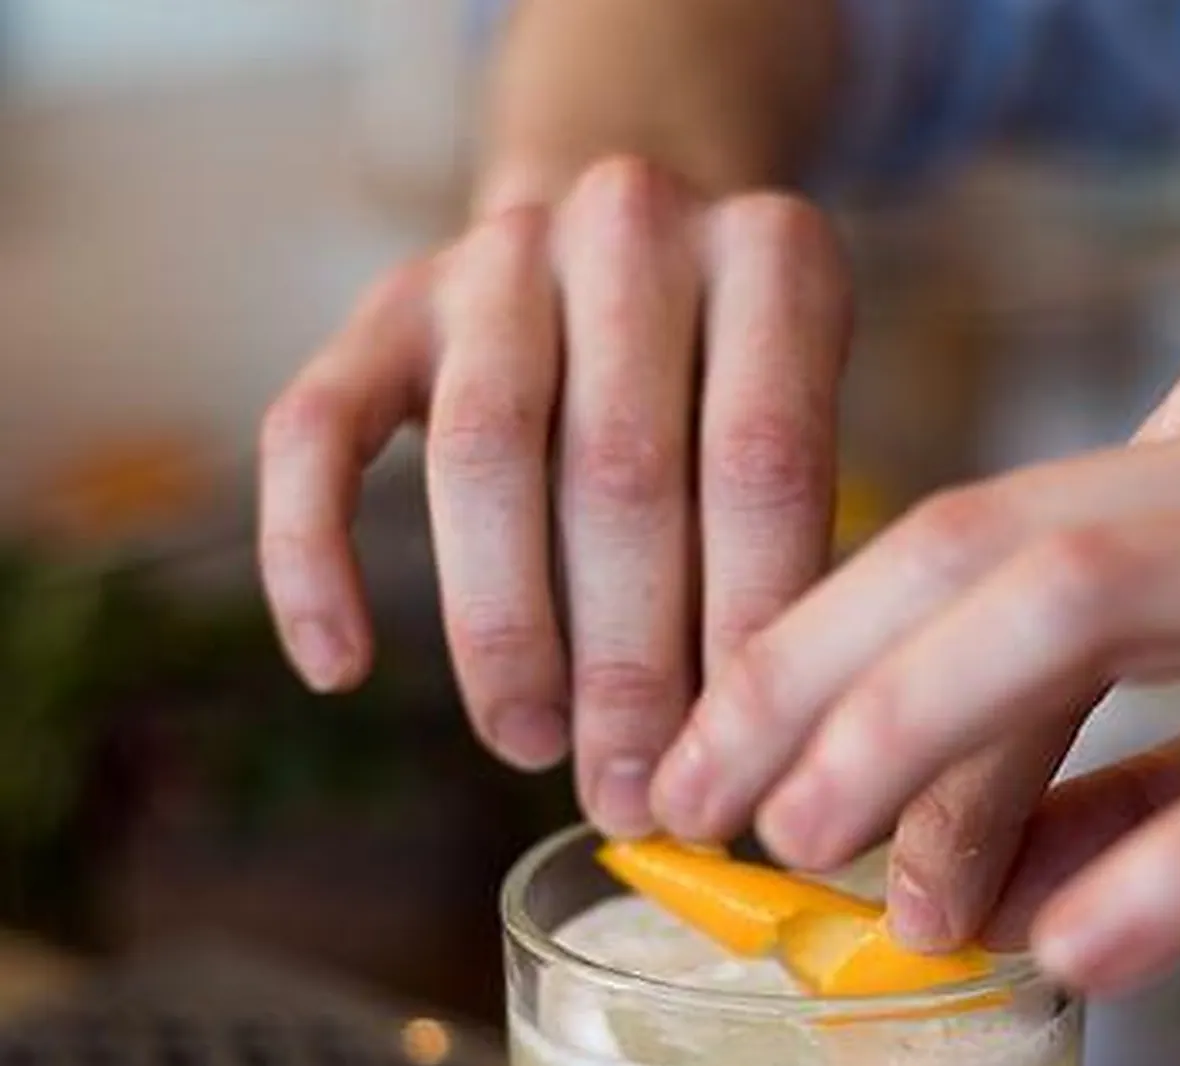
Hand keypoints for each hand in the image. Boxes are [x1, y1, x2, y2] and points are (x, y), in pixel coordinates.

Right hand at [258, 156, 849, 836]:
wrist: (626, 244)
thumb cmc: (727, 377)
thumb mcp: (794, 421)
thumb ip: (777, 549)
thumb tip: (733, 750)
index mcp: (769, 258)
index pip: (762, 463)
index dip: (742, 628)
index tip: (728, 758)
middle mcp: (632, 226)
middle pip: (621, 465)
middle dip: (625, 655)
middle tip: (625, 785)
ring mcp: (499, 254)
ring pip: (481, 452)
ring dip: (503, 625)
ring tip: (527, 743)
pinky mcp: (387, 305)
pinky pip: (315, 431)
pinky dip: (314, 556)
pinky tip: (338, 668)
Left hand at [649, 342, 1179, 993]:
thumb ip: (1138, 757)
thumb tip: (985, 870)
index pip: (969, 529)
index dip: (821, 641)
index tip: (723, 746)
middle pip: (986, 546)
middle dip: (823, 678)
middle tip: (720, 803)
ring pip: (1091, 609)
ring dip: (938, 746)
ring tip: (851, 872)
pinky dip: (1169, 861)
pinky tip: (1074, 947)